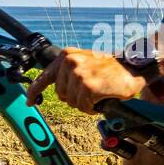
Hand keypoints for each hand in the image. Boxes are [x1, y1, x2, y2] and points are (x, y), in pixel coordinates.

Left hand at [26, 48, 143, 113]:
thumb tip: (56, 88)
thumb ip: (68, 72)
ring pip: (73, 103)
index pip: (45, 76)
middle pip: (61, 95)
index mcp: (67, 56)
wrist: (134, 67)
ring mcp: (79, 75)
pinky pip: (84, 107)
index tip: (29, 102)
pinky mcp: (88, 88)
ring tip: (98, 92)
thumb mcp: (85, 62)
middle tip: (91, 90)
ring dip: (85, 103)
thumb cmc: (111, 68)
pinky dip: (93, 107)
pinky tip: (102, 98)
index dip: (35, 91)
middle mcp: (70, 63)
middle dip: (74, 97)